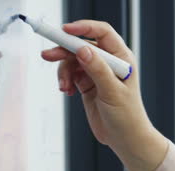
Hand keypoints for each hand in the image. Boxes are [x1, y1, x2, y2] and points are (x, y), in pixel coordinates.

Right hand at [41, 20, 166, 170]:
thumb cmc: (128, 117)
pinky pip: (70, 74)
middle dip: (64, 50)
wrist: (125, 139)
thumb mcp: (112, 92)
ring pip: (72, 60)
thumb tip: (83, 50)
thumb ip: (98, 70)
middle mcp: (109, 63)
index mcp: (122, 59)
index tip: (65, 30)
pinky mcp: (87, 84)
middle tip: (47, 56)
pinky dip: (64, 80)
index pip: (102, 33)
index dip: (84, 28)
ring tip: (64, 86)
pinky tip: (66, 91)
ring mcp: (97, 73)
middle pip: (82, 45)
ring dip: (63, 71)